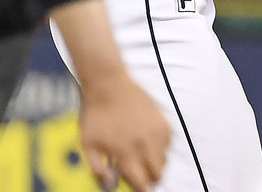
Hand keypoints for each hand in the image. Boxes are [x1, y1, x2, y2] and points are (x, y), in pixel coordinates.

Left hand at [78, 71, 169, 190]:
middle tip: (138, 175)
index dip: (140, 190)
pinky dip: (160, 147)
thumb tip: (109, 185)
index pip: (141, 183)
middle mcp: (145, 144)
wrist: (109, 85)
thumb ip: (98, 169)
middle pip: (157, 174)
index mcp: (126, 153)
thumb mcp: (88, 145)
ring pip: (164, 159)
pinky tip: (148, 143)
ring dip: (154, 163)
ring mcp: (156, 131)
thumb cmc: (95, 116)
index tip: (136, 189)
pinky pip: (168, 142)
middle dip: (149, 179)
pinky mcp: (163, 120)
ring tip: (141, 158)